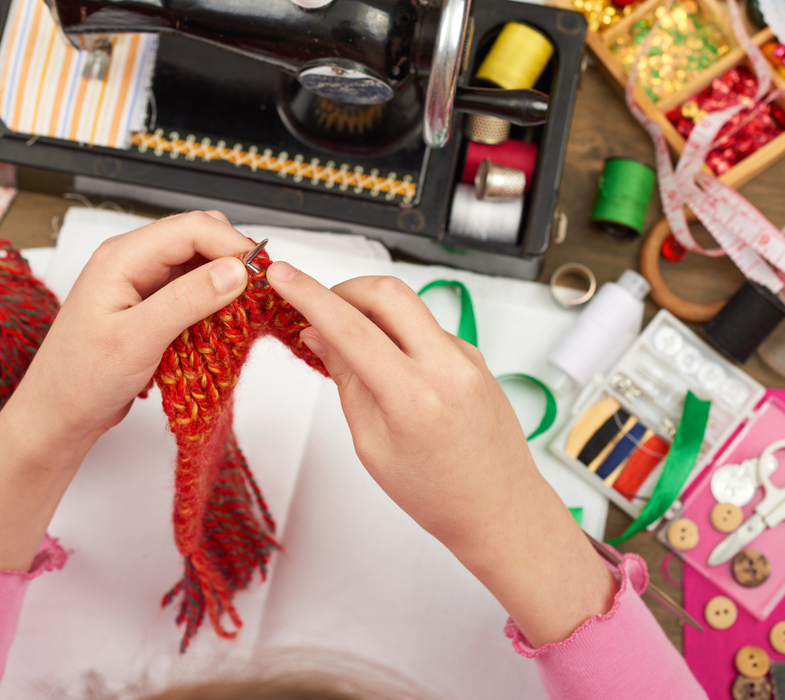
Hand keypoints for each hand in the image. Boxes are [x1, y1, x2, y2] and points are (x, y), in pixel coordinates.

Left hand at [0, 211, 254, 571]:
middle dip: (231, 259)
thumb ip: (187, 300)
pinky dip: (211, 304)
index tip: (261, 275)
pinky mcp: (149, 307)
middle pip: (198, 238)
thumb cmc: (80, 379)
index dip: (231, 246)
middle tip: (257, 294)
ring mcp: (140, 284)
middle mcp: (131, 262)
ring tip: (241, 312)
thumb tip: (234, 271)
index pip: (191, 229)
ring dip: (223, 283)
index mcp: (122, 257)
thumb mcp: (138, 339)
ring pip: (198, 265)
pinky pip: (190, 291)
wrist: (57, 415)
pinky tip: (220, 326)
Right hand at [266, 262, 615, 645]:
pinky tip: (383, 362)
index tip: (283, 275)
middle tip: (316, 307)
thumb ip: (346, 382)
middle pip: (386, 292)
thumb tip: (320, 335)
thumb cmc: (438, 494)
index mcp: (414, 396)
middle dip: (343, 288)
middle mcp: (447, 366)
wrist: (501, 509)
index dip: (309, 295)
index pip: (351, 327)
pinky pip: (424, 326)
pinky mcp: (473, 355)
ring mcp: (465, 356)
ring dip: (369, 310)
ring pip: (407, 305)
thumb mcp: (372, 446)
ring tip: (346, 343)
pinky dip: (395, 331)